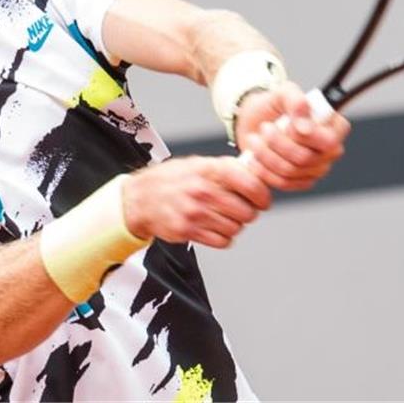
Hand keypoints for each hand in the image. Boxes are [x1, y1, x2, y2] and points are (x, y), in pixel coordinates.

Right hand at [122, 156, 271, 248]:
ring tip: (222, 217)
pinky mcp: (188, 231)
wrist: (140, 197)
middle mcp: (203, 191)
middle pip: (247, 212)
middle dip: (248, 212)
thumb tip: (256, 172)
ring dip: (234, 225)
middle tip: (241, 209)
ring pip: (236, 228)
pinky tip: (214, 227)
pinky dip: (223, 237)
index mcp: (209, 170)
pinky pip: (222, 241)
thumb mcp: (199, 163)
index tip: (262, 199)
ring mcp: (195, 212)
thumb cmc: (172, 179)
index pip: (251, 185)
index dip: (262, 195)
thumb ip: (226, 168)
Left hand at [234, 81, 350, 191]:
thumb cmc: (273, 105)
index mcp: (335, 127)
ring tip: (255, 139)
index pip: (329, 141)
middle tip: (264, 128)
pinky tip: (254, 157)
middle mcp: (331, 150)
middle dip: (277, 143)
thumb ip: (296, 102)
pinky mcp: (300, 182)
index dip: (304, 137)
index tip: (286, 123)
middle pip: (305, 158)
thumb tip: (305, 127)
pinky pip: (283, 183)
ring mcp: (317, 169)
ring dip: (266, 154)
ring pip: (291, 171)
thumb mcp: (282, 92)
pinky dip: (263, 170)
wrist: (253, 121)